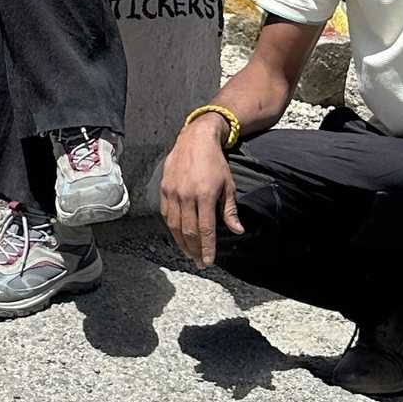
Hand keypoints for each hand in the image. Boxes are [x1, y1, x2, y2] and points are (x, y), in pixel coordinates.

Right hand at [159, 115, 241, 267]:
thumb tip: (237, 231)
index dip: (207, 248)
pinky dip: (171, 227)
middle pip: (189, 231)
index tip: (208, 262)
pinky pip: (166, 214)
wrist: (195, 139)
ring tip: (188, 253)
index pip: (206, 229)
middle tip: (199, 262)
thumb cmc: (215, 162)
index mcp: (205, 195)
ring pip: (175, 225)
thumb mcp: (228, 185)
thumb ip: (230, 210)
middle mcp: (187, 195)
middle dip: (194, 250)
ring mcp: (173, 192)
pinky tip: (177, 235)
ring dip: (181, 243)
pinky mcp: (164, 188)